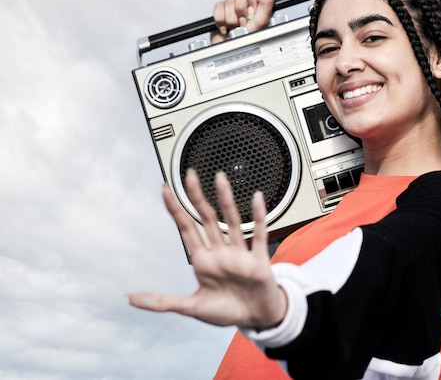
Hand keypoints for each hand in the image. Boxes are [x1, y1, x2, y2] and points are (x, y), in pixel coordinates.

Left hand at [128, 170, 286, 329]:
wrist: (257, 319)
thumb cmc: (226, 311)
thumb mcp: (191, 307)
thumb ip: (162, 302)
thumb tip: (129, 298)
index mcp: (203, 262)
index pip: (186, 229)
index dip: (175, 210)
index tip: (165, 190)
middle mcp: (221, 252)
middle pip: (207, 218)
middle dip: (197, 197)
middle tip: (190, 175)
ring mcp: (239, 254)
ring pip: (231, 221)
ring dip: (226, 200)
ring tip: (220, 179)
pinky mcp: (258, 259)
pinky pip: (258, 234)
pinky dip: (258, 216)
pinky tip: (256, 198)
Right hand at [211, 0, 274, 43]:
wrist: (233, 54)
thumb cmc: (249, 43)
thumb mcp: (262, 22)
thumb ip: (266, 0)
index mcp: (260, 6)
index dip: (254, 0)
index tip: (254, 13)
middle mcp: (247, 5)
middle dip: (242, 10)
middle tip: (245, 22)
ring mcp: (233, 9)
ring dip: (232, 18)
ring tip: (236, 28)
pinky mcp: (221, 13)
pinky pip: (218, 6)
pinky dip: (221, 19)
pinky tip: (227, 27)